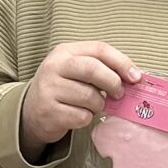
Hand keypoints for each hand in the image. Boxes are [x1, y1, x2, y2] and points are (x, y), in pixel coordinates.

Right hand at [21, 41, 141, 154]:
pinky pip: (81, 116)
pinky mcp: (48, 111)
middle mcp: (54, 67)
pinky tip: (78, 115)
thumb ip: (102, 68)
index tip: (135, 77)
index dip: (122, 62)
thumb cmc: (63, 88)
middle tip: (119, 94)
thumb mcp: (77, 70)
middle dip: (113, 83)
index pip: (99, 49)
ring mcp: (49, 89)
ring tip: (92, 105)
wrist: (32, 111)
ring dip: (99, 105)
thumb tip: (134, 77)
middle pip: (93, 69)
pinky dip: (86, 118)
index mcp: (65, 51)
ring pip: (90, 97)